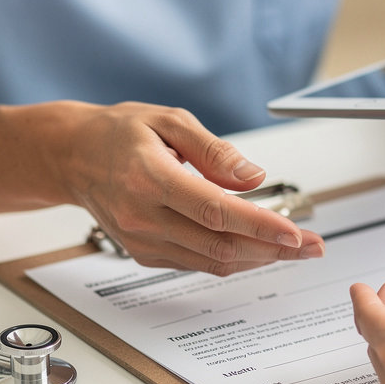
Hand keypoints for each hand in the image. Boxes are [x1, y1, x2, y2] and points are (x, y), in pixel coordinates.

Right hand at [61, 102, 323, 274]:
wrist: (71, 156)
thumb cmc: (119, 133)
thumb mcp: (169, 120)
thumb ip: (214, 151)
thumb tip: (254, 177)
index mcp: (150, 179)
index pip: (214, 211)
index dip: (259, 226)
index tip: (294, 233)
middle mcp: (143, 217)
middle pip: (219, 244)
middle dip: (273, 249)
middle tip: (313, 246)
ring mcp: (141, 240)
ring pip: (211, 261)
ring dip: (258, 258)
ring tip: (296, 250)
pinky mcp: (143, 253)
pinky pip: (196, 262)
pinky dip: (231, 258)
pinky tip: (258, 249)